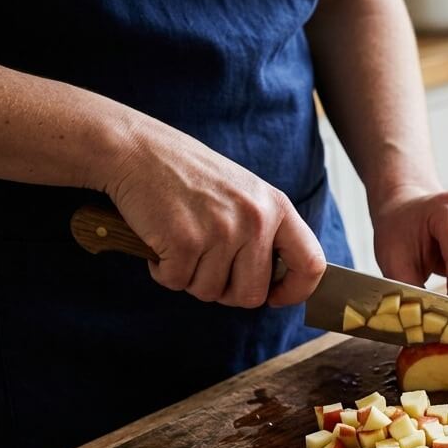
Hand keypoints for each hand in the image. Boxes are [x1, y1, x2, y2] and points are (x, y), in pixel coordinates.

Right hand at [106, 122, 325, 307]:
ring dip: (190, 278)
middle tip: (206, 268)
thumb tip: (274, 284)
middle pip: (252, 295)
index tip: (275, 298)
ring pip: (210, 292)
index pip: (310, 265)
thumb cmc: (188, 174)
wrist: (136, 149)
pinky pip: (176, 282)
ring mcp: (222, 232)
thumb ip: (264, 231)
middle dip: (226, 292)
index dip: (295, 291)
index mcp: (277, 208)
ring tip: (181, 243)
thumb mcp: (244, 193)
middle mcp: (256, 221)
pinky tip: (160, 242)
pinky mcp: (185, 242)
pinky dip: (163, 271)